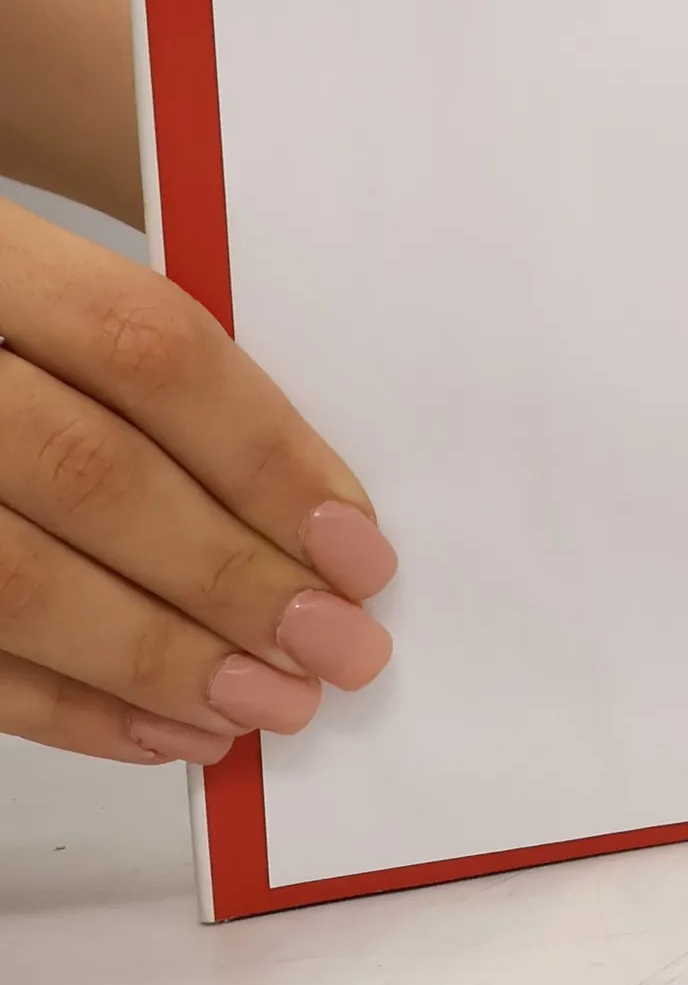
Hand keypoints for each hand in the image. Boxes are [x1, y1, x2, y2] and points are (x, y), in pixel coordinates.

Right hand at [0, 196, 396, 763]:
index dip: (265, 456)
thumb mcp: (80, 256)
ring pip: (16, 581)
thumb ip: (169, 347)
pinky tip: (167, 729)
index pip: (149, 351)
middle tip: (338, 645)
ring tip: (271, 702)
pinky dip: (67, 706)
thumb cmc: (15, 300)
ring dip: (160, 660)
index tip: (357, 543)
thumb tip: (318, 496)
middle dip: (230, 578)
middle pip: (90, 475)